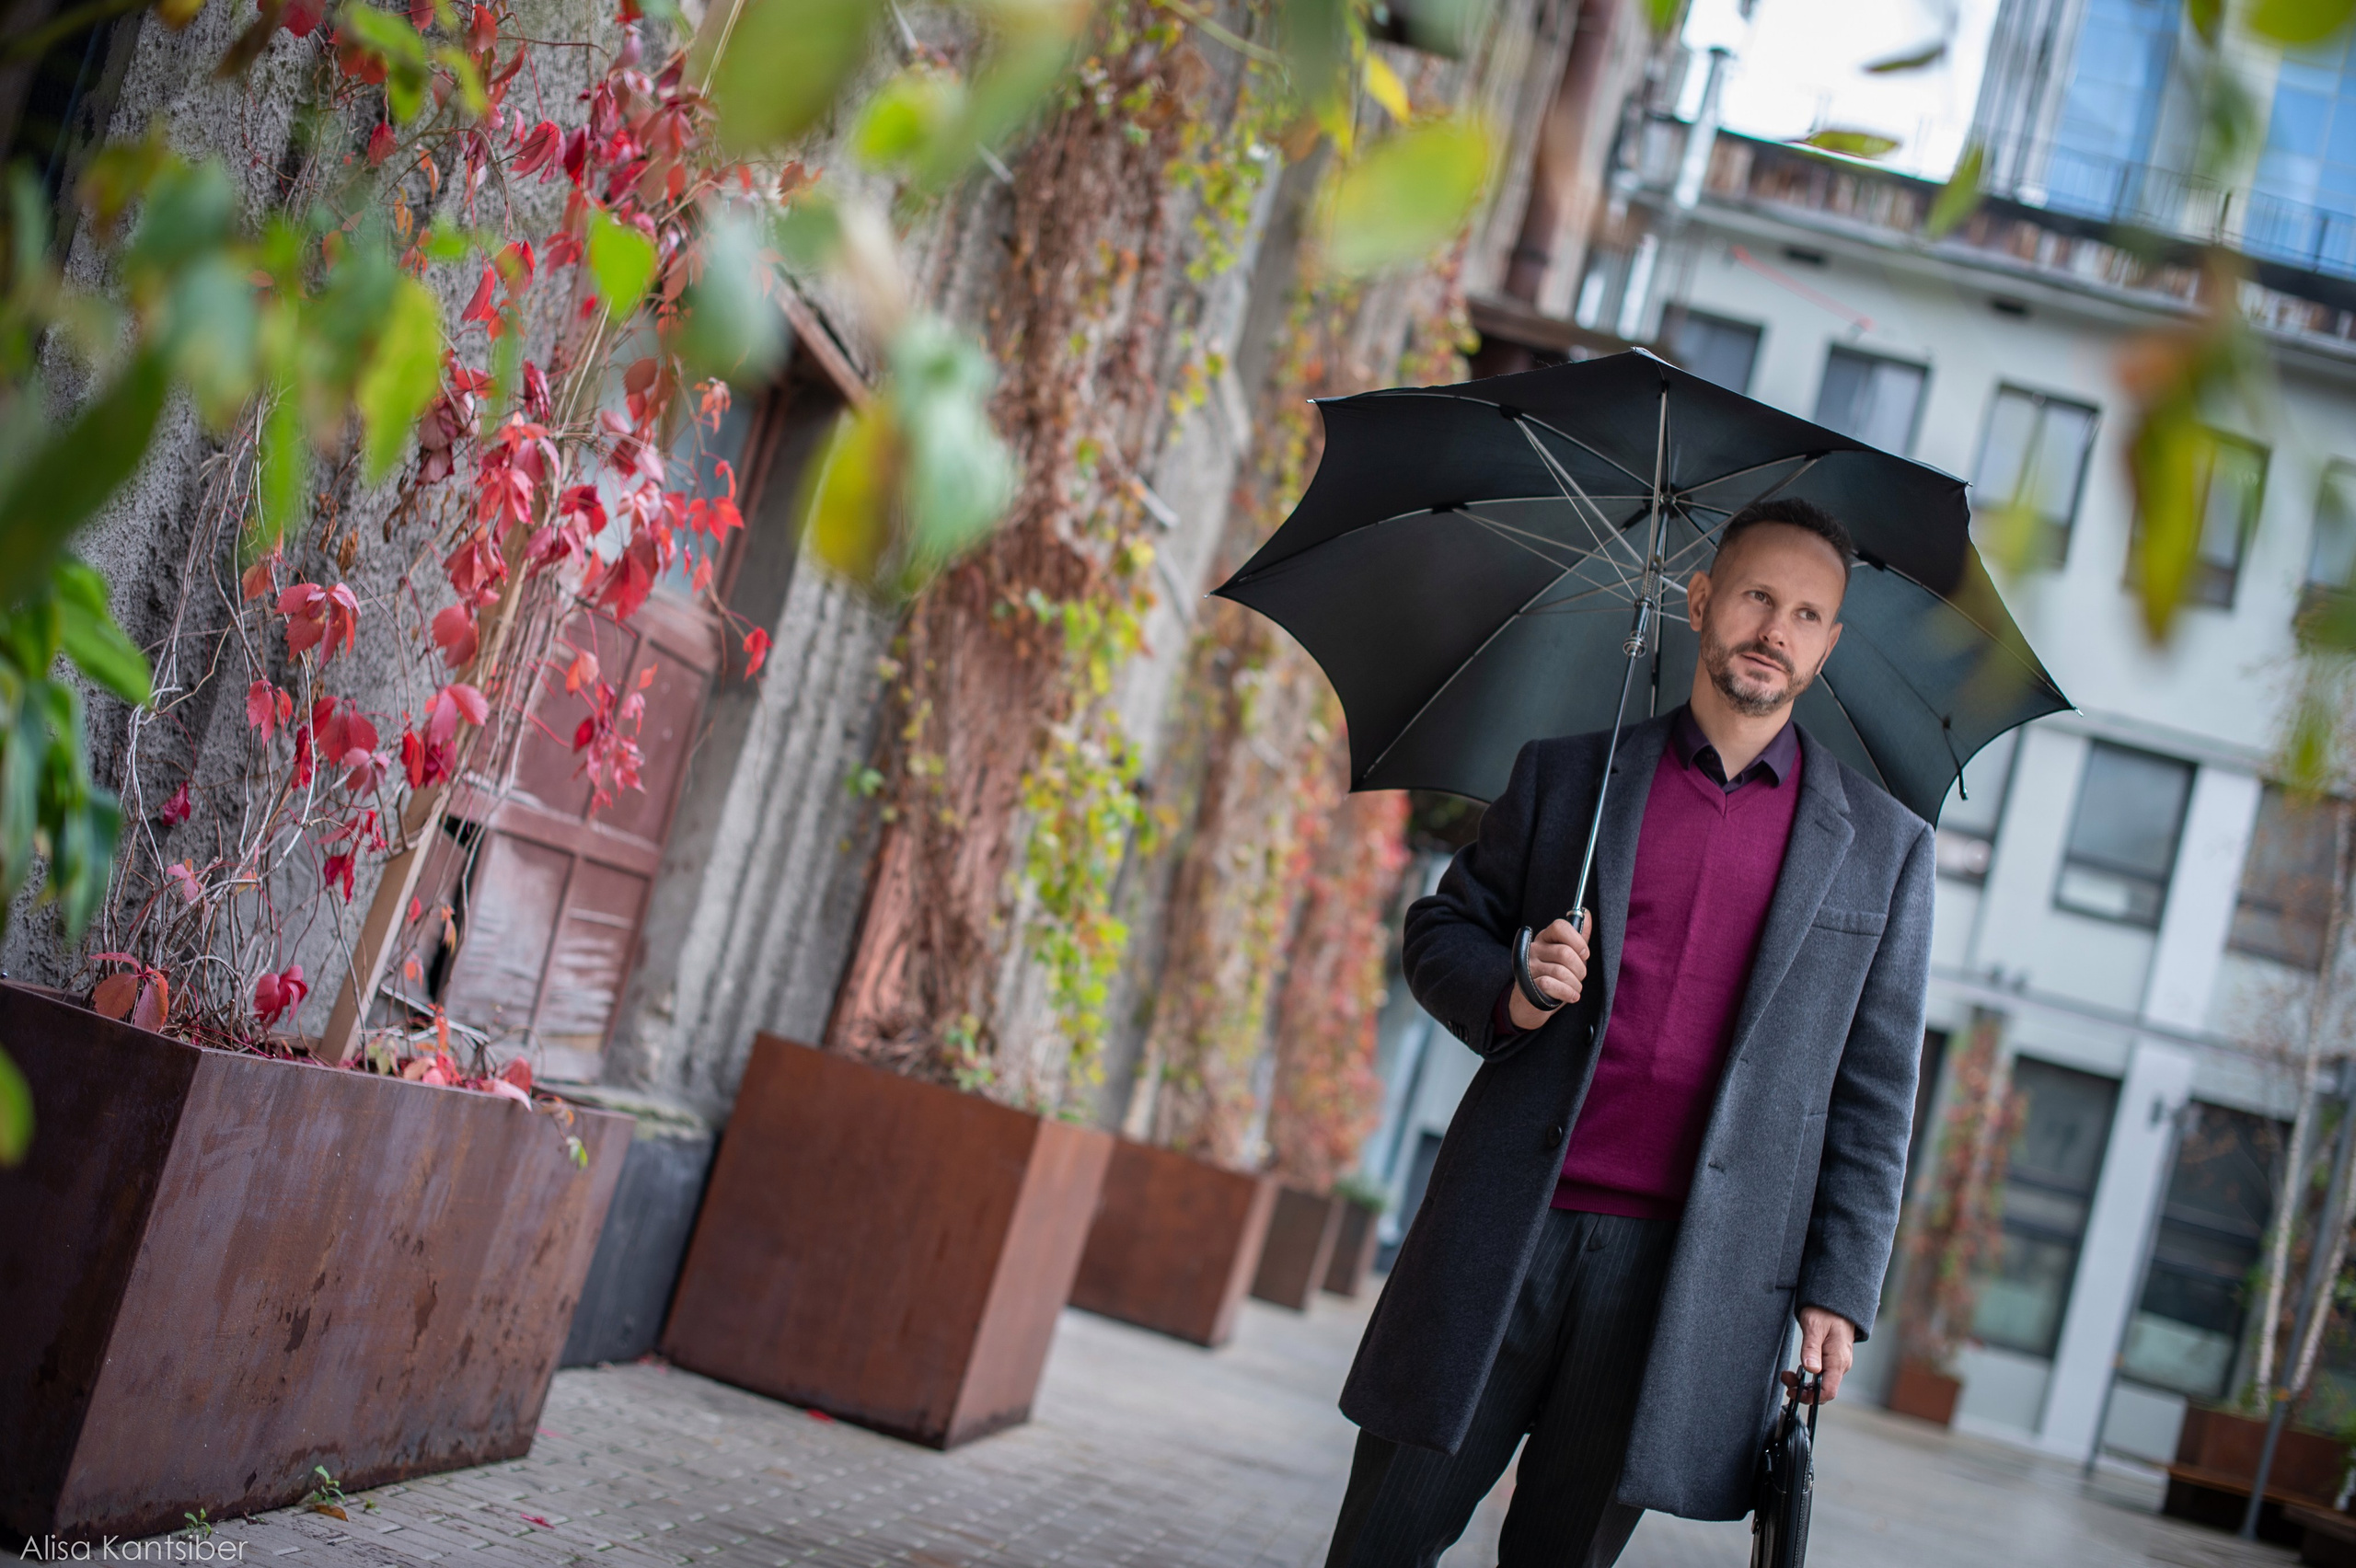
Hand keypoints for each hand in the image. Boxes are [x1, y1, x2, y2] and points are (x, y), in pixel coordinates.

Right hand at [1507, 913, 1589, 1030]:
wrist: (1532, 1004)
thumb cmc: (1554, 977)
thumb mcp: (1567, 957)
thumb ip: (1578, 938)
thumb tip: (1586, 912)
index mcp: (1545, 938)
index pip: (1560, 926)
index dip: (1577, 940)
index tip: (1584, 954)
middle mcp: (1534, 949)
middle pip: (1565, 953)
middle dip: (1580, 969)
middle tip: (1580, 977)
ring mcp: (1529, 966)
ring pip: (1561, 972)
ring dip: (1575, 984)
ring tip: (1574, 989)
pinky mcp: (1526, 984)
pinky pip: (1552, 985)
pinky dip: (1567, 993)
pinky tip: (1571, 996)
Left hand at [1782, 1307, 1856, 1403]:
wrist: (1836, 1301)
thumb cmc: (1825, 1311)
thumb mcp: (1814, 1327)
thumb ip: (1811, 1349)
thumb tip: (1811, 1370)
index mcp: (1838, 1360)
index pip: (1828, 1391)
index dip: (1810, 1397)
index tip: (1792, 1391)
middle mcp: (1841, 1365)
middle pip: (1824, 1390)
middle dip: (1803, 1390)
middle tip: (1785, 1378)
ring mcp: (1838, 1362)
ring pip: (1822, 1383)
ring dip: (1804, 1383)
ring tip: (1788, 1374)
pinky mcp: (1833, 1359)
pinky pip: (1823, 1375)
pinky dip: (1809, 1376)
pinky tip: (1799, 1369)